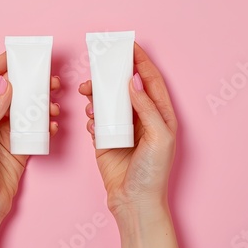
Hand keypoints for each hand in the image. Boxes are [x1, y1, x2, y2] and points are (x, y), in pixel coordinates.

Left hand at [0, 52, 59, 247]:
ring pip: (28, 107)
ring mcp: (8, 130)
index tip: (21, 54)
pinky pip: (37, 127)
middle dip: (32, 81)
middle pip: (14, 89)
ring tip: (54, 104)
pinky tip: (53, 126)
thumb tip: (9, 88)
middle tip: (50, 79)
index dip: (3, 62)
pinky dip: (47, 123)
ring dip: (43, 102)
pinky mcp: (22, 144)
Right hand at [79, 42, 179, 247]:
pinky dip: (92, 119)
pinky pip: (97, 121)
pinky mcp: (106, 140)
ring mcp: (123, 129)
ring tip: (87, 97)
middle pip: (125, 88)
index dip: (140, 60)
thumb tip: (132, 83)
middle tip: (95, 74)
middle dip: (110, 78)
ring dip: (97, 97)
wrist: (134, 202)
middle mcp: (141, 119)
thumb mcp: (159, 137)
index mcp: (160, 115)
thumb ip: (146, 108)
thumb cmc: (153, 173)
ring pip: (108, 103)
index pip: (150, 79)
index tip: (128, 45)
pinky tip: (92, 125)